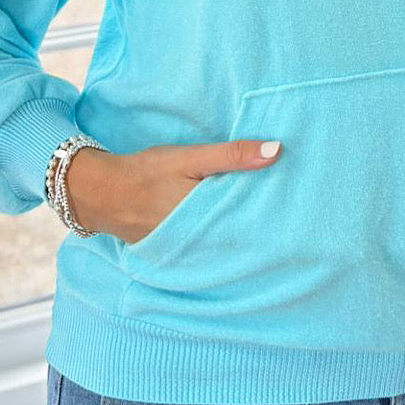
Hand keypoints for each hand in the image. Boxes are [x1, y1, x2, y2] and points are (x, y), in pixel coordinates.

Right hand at [63, 138, 282, 242]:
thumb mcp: (190, 158)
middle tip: (298, 227)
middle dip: (266, 232)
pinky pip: (209, 250)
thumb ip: (231, 156)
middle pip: (243, 238)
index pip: (253, 222)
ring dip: (246, 238)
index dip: (277, 219)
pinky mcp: (179, 253)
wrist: (101, 194)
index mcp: (207, 217)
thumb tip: (277, 150)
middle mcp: (202, 241)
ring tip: (277, 235)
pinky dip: (224, 243)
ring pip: (228, 246)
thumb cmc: (148, 171)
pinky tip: (239, 239)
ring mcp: (190, 252)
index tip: (303, 215)